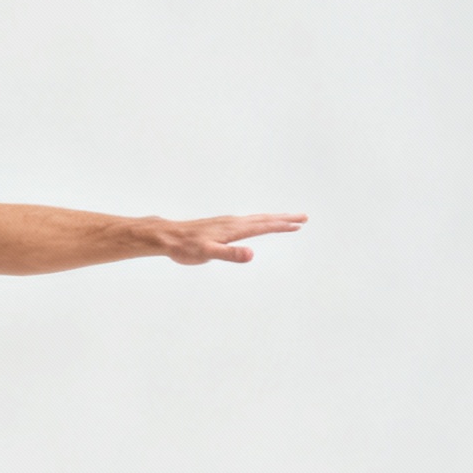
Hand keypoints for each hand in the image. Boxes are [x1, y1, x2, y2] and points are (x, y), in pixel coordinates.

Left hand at [157, 213, 306, 264]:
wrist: (168, 237)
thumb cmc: (186, 247)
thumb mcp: (207, 254)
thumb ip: (230, 254)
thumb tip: (251, 254)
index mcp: (234, 229)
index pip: (264, 226)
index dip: (282, 226)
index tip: (299, 224)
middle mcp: (233, 222)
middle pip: (264, 219)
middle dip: (285, 219)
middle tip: (304, 218)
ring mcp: (227, 223)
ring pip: (257, 219)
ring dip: (274, 219)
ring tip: (287, 220)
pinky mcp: (221, 226)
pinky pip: (247, 221)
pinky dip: (260, 221)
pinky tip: (259, 224)